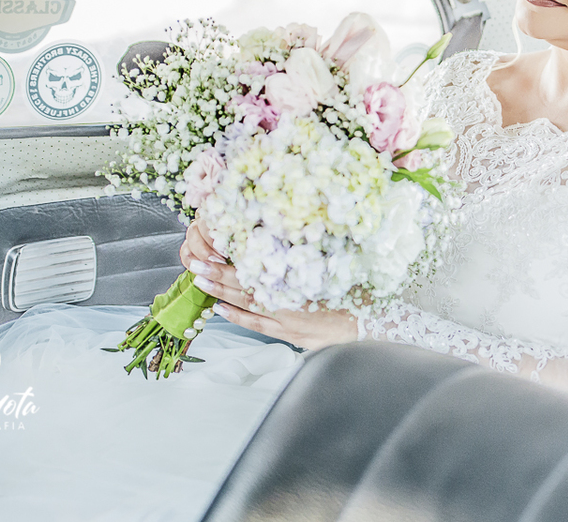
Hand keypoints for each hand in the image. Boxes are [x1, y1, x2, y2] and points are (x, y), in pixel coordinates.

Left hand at [180, 224, 358, 350]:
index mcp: (295, 283)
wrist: (372, 326)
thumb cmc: (359, 294)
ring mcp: (287, 321)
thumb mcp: (336, 269)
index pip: (253, 272)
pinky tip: (223, 311)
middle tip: (195, 265)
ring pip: (247, 306)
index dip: (228, 264)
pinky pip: (259, 325)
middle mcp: (287, 303)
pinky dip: (239, 317)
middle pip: (245, 288)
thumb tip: (293, 234)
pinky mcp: (292, 334)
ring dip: (222, 295)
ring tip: (200, 284)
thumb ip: (310, 256)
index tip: (209, 252)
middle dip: (217, 276)